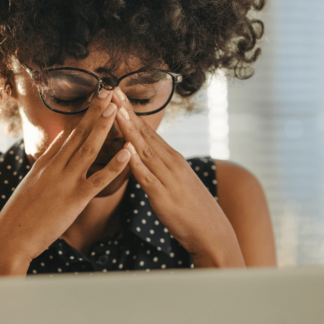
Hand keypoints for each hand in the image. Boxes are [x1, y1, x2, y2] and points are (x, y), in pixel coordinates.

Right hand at [0, 89, 131, 275]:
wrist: (11, 236)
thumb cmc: (20, 215)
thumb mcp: (31, 184)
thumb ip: (46, 163)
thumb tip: (58, 142)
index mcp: (45, 164)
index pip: (68, 135)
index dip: (83, 116)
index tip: (96, 99)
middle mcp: (55, 167)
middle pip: (78, 134)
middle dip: (95, 112)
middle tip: (109, 91)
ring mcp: (65, 181)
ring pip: (88, 149)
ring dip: (103, 128)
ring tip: (116, 108)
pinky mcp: (75, 199)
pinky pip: (99, 179)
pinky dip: (114, 165)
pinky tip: (128, 153)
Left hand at [110, 89, 244, 267]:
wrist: (212, 233)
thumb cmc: (192, 211)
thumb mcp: (175, 183)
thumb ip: (160, 170)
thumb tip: (144, 159)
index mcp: (172, 159)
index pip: (148, 131)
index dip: (131, 112)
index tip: (117, 94)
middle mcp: (171, 164)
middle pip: (145, 134)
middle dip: (126, 112)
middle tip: (111, 90)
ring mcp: (168, 178)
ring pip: (144, 150)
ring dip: (129, 130)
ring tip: (115, 111)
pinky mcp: (163, 197)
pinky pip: (147, 177)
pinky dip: (136, 163)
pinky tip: (126, 151)